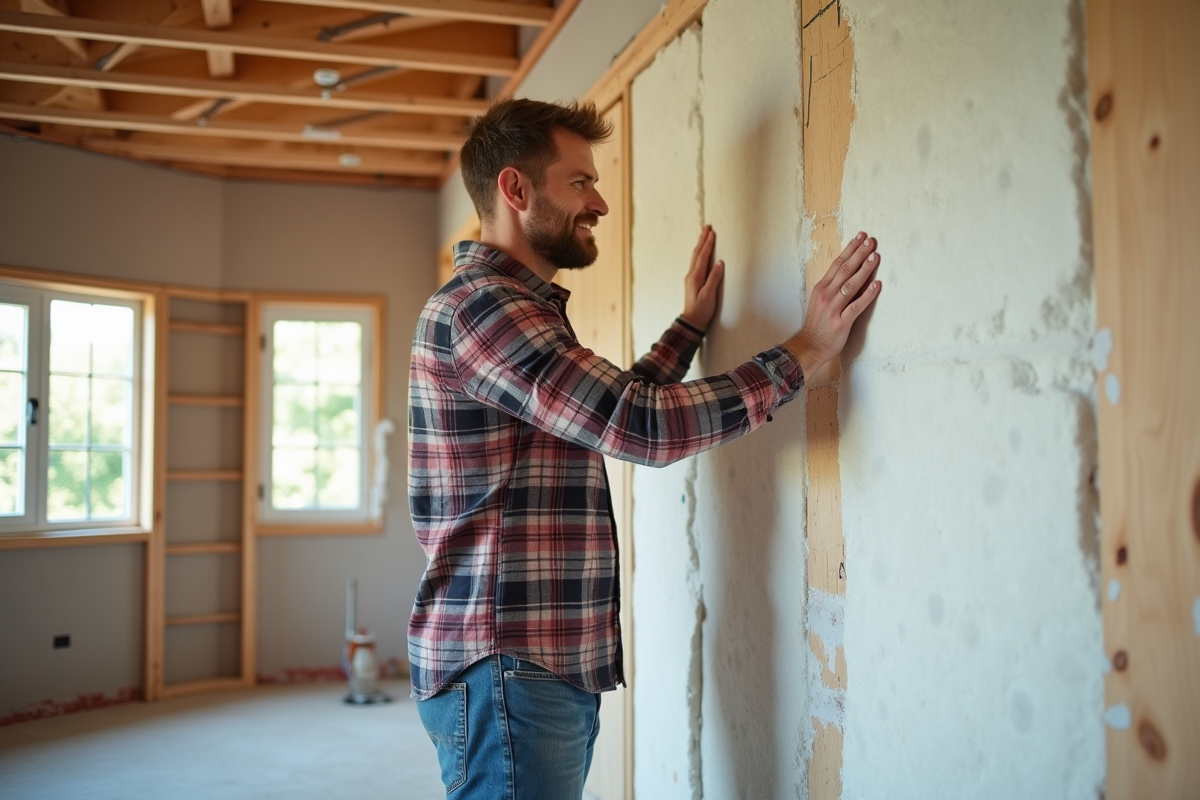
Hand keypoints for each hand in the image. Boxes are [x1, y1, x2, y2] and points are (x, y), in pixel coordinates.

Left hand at [680, 225, 724, 330]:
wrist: (692, 321)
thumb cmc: (701, 310)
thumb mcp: (709, 295)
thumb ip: (714, 278)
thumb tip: (719, 263)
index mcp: (696, 276)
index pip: (703, 256)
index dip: (708, 244)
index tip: (712, 232)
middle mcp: (691, 275)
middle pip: (697, 253)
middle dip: (702, 239)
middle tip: (706, 227)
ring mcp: (691, 278)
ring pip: (695, 257)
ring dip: (700, 245)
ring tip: (703, 234)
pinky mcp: (693, 281)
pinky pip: (696, 262)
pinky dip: (699, 253)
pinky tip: (700, 252)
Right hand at [784, 232, 881, 377]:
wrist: (809, 346)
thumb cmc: (817, 324)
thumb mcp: (821, 301)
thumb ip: (833, 287)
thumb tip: (851, 273)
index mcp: (821, 288)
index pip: (837, 263)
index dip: (850, 249)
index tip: (860, 237)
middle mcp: (827, 295)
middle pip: (845, 270)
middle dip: (859, 253)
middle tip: (871, 241)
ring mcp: (833, 308)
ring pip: (851, 284)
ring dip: (864, 269)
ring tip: (875, 256)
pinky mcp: (842, 322)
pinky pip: (857, 306)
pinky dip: (867, 295)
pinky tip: (876, 285)